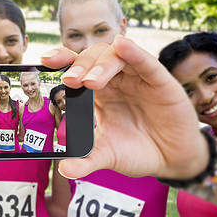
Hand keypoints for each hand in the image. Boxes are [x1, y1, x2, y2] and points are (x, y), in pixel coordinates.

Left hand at [41, 36, 208, 179]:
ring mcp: (137, 78)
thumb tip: (63, 170)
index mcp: (99, 93)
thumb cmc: (138, 150)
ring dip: (100, 64)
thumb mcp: (108, 156)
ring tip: (89, 81)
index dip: (63, 61)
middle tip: (70, 81)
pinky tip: (123, 46)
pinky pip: (146, 62)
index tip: (45, 61)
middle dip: (79, 66)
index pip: (78, 69)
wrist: (171, 159)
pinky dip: (133, 53)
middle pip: (93, 58)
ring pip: (116, 56)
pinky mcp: (159, 81)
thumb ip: (86, 161)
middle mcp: (116, 81)